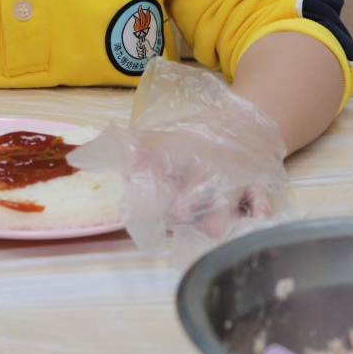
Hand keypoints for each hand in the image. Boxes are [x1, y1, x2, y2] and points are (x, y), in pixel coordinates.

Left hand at [67, 58, 287, 258]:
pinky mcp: (257, 185)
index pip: (163, 160)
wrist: (247, 126)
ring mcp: (233, 178)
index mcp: (181, 154)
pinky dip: (261, 204)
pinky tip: (260, 215)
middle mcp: (206, 168)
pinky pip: (262, 195)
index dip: (150, 170)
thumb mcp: (165, 139)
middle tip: (179, 212)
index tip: (138, 182)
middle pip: (196, 184)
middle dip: (188, 199)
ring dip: (220, 210)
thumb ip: (134, 150)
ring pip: (228, 195)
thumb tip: (90, 156)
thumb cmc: (198, 141)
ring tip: (212, 227)